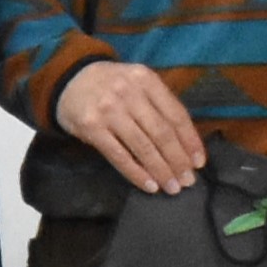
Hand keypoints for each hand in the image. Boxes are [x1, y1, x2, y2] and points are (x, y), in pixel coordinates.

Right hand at [55, 60, 204, 195]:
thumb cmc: (110, 86)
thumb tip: (185, 144)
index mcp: (146, 79)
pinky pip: (119, 155)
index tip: (199, 163)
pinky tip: (149, 185)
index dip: (190, 141)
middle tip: (188, 181)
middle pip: (161, 133)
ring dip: (160, 170)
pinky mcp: (92, 127)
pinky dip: (136, 173)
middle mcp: (128, 93)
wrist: (68, 80)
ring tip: (172, 187)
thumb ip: (158, 105)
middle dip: (178, 160)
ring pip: (143, 146)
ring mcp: (108, 110)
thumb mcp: (137, 84)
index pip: (176, 114)